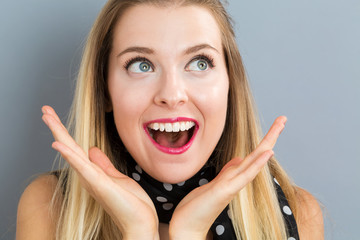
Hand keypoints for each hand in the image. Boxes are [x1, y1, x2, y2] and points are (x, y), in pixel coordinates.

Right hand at [41, 106, 158, 239]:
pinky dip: (69, 155)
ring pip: (72, 152)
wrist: (140, 222)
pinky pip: (82, 167)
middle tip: (44, 109)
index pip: (76, 148)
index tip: (55, 116)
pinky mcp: (99, 184)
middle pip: (69, 147)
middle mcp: (88, 175)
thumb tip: (92, 149)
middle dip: (57, 128)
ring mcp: (92, 179)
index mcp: (92, 172)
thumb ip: (103, 164)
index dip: (65, 132)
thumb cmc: (131, 203)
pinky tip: (58, 144)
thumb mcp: (116, 177)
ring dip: (58, 133)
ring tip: (46, 117)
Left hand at [169, 116, 286, 239]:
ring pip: (254, 162)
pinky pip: (244, 176)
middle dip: (271, 136)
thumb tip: (238, 159)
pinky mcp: (225, 191)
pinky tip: (267, 153)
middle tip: (283, 118)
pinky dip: (257, 164)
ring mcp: (232, 186)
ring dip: (267, 143)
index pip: (252, 155)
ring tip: (280, 126)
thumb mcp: (213, 184)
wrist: (187, 228)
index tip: (274, 126)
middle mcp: (236, 180)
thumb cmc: (197, 207)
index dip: (263, 141)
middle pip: (258, 155)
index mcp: (233, 177)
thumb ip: (228, 172)